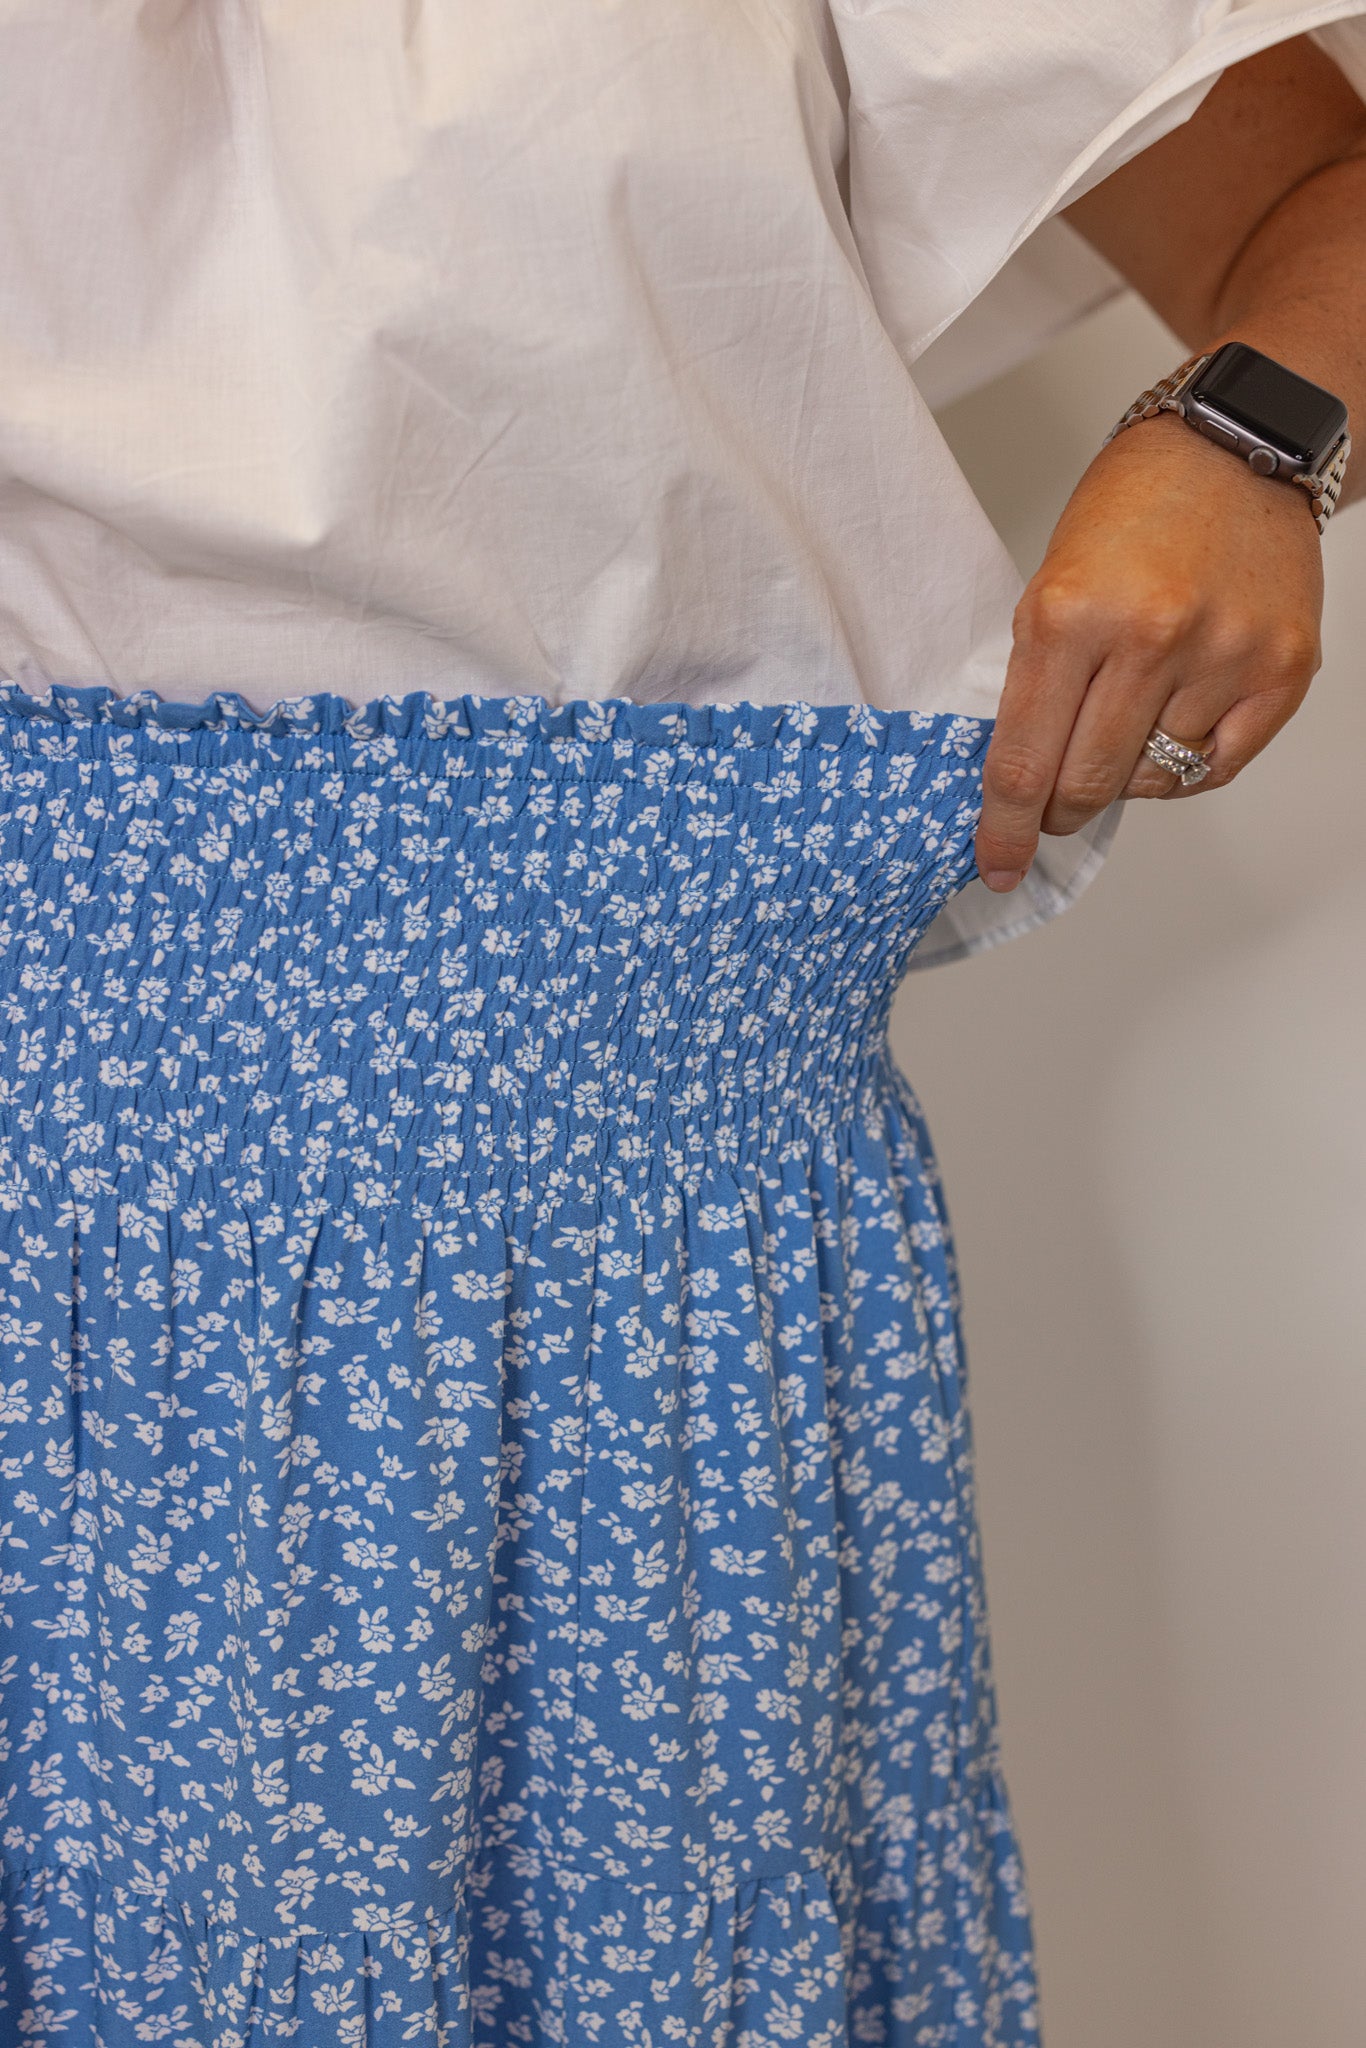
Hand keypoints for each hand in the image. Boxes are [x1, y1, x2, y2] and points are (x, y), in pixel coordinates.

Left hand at [974, 410, 1324, 891]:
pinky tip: (1173, 722)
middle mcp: (1150, 637)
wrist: (1236, 447)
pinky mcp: (1281, 669)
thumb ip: (1038, 682)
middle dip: (1059, 810)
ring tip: (1129, 714)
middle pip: (1086, 784)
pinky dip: (1184, 765)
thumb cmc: (1134, 510)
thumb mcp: (1051, 584)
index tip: (997, 864)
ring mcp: (1223, 656)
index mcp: (1070, 614)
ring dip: (1127, 773)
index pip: (1024, 761)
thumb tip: (1021, 781)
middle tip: (1055, 802)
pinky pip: (1216, 766)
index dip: (1005, 828)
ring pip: (1152, 781)